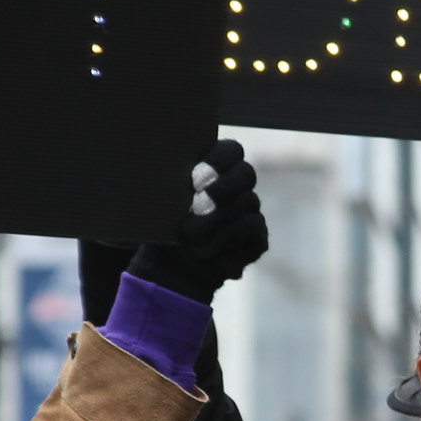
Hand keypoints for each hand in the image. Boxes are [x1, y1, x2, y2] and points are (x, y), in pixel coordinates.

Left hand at [128, 138, 268, 302]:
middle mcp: (238, 186)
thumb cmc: (164, 230)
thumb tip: (166, 165)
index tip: (195, 179)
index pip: (230, 151)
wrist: (172, 269)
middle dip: (222, 188)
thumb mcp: (162, 205)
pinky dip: (224, 241)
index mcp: (215, 169)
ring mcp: (251, 211)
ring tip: (190, 237)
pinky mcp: (258, 237)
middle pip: (246, 173)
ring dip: (215, 222)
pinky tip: (205, 252)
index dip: (218, 161)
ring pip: (247, 202)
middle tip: (197, 205)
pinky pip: (251, 228)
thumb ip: (171, 183)